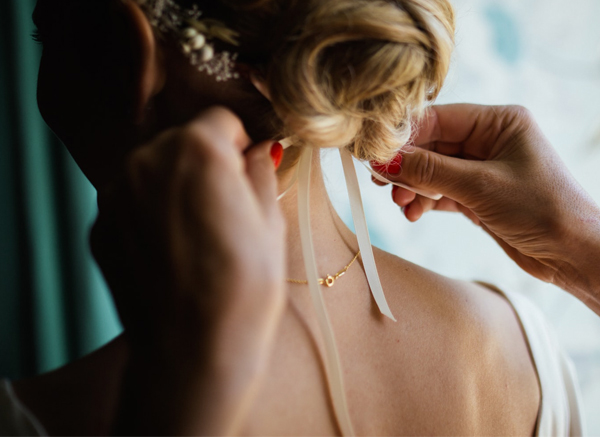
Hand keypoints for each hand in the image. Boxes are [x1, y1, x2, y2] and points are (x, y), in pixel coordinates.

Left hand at [90, 107, 285, 433]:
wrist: (192, 350)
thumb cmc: (243, 287)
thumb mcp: (271, 221)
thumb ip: (261, 171)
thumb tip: (258, 152)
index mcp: (196, 148)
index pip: (221, 120)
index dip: (241, 145)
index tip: (248, 173)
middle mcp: (146, 159)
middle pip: (183, 142)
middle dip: (205, 163)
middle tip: (226, 209)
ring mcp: (116, 194)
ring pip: (155, 171)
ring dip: (176, 187)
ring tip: (198, 234)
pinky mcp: (100, 226)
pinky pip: (132, 203)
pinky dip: (151, 214)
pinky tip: (172, 252)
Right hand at [372, 104, 599, 312]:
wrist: (573, 255)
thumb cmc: (542, 210)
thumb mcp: (480, 186)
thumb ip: (429, 171)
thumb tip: (384, 161)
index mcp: (499, 122)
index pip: (438, 118)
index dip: (404, 136)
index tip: (375, 153)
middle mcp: (489, 140)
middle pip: (431, 145)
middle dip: (406, 165)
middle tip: (381, 183)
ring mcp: (482, 169)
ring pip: (432, 170)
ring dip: (413, 187)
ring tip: (401, 203)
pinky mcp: (477, 195)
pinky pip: (440, 192)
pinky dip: (425, 202)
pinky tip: (413, 214)